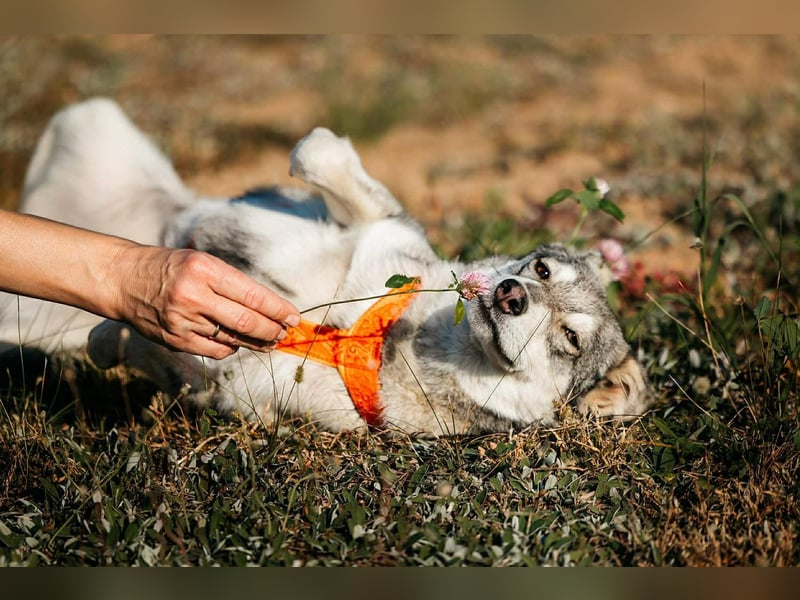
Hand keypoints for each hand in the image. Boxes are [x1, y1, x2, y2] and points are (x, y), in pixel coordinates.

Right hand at [112, 246, 299, 358]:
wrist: (123, 280)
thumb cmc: (170, 267)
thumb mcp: (202, 262)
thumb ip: (232, 284)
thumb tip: (269, 309)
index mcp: (204, 270)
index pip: (252, 295)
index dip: (278, 309)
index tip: (293, 317)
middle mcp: (193, 295)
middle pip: (247, 321)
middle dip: (272, 330)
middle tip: (285, 333)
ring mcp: (183, 320)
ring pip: (233, 338)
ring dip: (256, 342)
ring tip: (270, 341)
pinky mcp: (174, 340)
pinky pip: (215, 350)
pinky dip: (232, 348)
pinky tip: (238, 342)